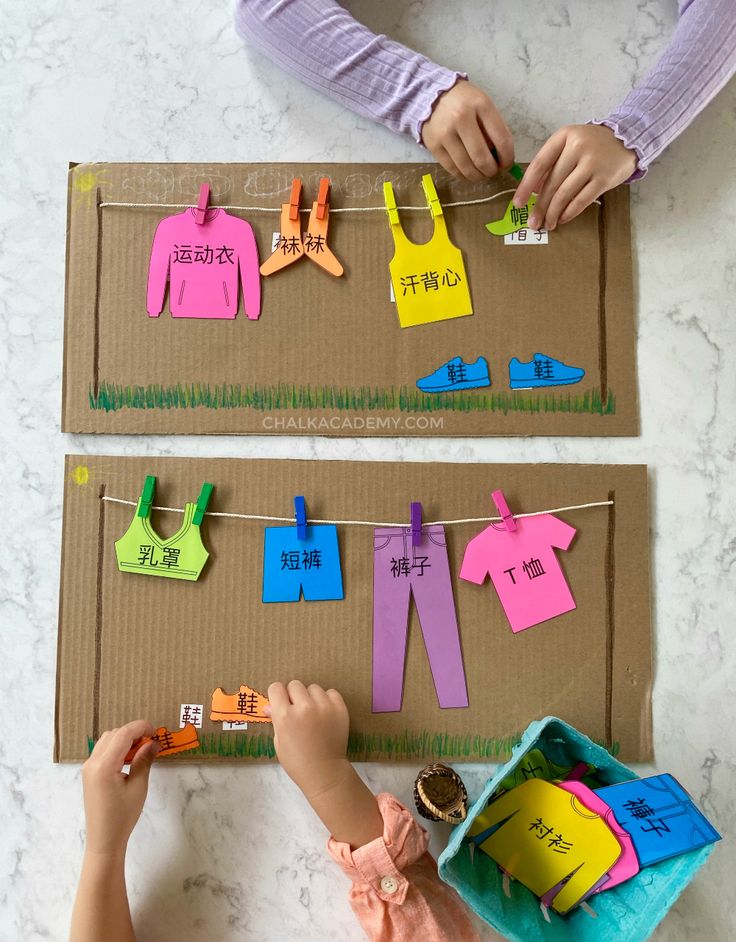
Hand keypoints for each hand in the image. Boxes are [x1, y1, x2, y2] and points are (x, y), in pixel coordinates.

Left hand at [82, 720, 159, 856]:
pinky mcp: (89, 774)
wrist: (104, 839)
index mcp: (104, 765)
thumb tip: (153, 742)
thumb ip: (144, 760)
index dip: (140, 727)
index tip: (156, 731)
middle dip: (133, 732)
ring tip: (141, 750)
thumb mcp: (139, 787)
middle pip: (114, 734)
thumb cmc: (123, 815)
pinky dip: (116, 748)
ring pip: (107, 740)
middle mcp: (92, 762)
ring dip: (124, 739)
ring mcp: (88, 768)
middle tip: (150, 742)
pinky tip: (129, 759)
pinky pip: (102, 751)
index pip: (123, 734)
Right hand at [266, 681, 382, 847]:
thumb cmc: (297, 762)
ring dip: (311, 697)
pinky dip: (327, 700)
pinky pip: (331, 692)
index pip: (276, 687)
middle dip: (293, 696)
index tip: (281, 703)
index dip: (277, 696)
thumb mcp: (279, 742)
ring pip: (313, 688)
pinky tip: (325, 713)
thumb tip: (269, 705)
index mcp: (285, 716)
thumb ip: (275, 720)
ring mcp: (324, 707)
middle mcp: (304, 707)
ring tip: (313, 714)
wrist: (325, 772)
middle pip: (294, 684)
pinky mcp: (340, 708)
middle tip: (297, 711)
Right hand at [421, 79, 513, 181]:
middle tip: (493, 171)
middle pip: (481, 158)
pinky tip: (468, 172)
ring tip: (481, 174)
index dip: (507, 158)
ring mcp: (445, 133)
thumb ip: (494, 130)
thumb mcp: (484, 106)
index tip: (507, 164)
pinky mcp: (434, 145)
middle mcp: (461, 118)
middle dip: (491, 170)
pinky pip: (452, 169)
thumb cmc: (465, 103)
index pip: (501, 139)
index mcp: (480, 105)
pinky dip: (464, 175)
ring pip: (466, 167)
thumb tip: (501, 159)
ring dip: (478, 176)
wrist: (433, 95)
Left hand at [514, 124, 637, 229]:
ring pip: (565, 194)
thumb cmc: (592, 145)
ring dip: (553, 213)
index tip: (518, 204)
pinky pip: (581, 200)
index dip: (526, 187)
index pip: (539, 164)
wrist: (628, 138)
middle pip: (551, 183)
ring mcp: (592, 162)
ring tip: (548, 224)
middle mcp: (577, 146)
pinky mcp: (604, 178)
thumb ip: (552, 164)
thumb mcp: (569, 145)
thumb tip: (533, 191)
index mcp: (563, 136)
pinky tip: (563, 219)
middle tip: (533, 222)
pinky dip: (569, 212)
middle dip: (540, 206)